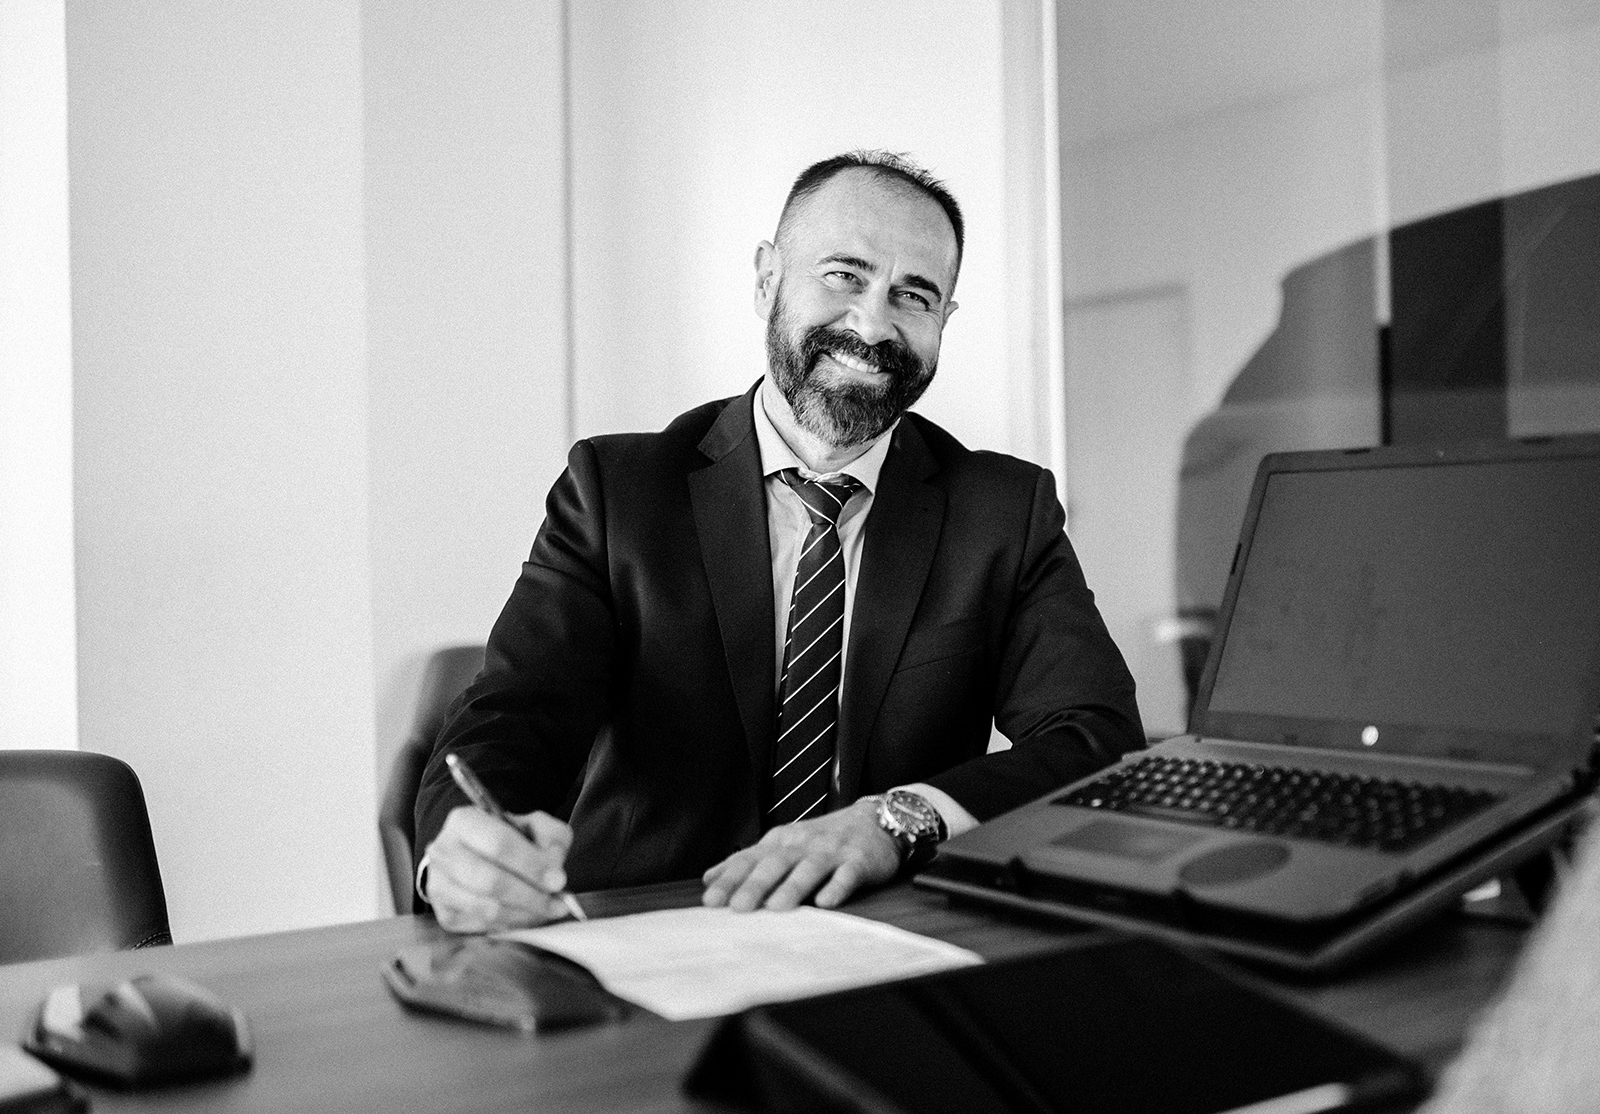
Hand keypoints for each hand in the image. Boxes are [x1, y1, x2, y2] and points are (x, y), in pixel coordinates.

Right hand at [423, 806, 574, 932]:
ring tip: (546, 910)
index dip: (532, 865)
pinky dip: (510, 924)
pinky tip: (525, 915)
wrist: (474, 856)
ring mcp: (439, 885)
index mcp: (464, 821)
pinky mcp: (444, 913)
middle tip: (556, 903)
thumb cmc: (507, 839)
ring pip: (486, 908)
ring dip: (524, 914)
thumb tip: (554, 866)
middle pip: (490, 881)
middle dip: (530, 895)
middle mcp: (443, 851)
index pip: (499, 844)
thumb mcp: (534, 826)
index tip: (558, 880)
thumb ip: (551, 837)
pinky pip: (482, 926)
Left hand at [701, 799, 900, 911]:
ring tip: (777, 907)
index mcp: (781, 842)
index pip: (750, 860)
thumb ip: (749, 861)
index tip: (711, 901)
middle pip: (775, 864)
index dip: (730, 879)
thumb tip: (710, 878)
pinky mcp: (859, 861)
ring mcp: (831, 852)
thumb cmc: (823, 839)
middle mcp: (803, 844)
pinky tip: (826, 902)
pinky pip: (847, 875)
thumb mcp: (783, 845)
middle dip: (755, 885)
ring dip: (793, 887)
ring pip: (809, 869)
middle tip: (738, 908)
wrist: (875, 820)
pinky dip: (836, 888)